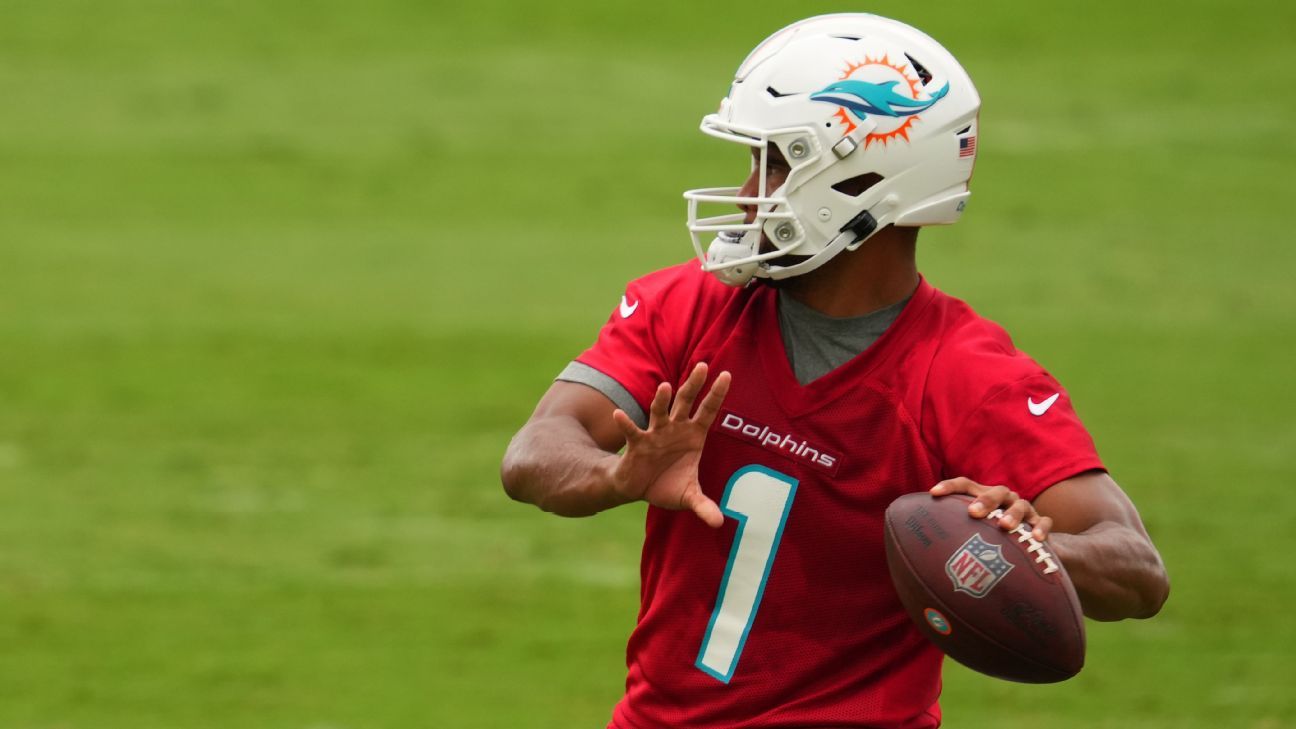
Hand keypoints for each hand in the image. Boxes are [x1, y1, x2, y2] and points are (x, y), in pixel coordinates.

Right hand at [609, 362, 730, 527]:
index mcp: (694, 435)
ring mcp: (656, 433)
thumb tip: (718, 523)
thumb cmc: (668, 485)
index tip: (727, 374)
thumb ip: (703, 506)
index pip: (708, 411)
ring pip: (660, 412)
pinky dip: (625, 424)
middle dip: (693, 385)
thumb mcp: (688, 497)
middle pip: (686, 402)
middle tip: (702, 365)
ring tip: (666, 387)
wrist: (640, 489)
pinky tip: (619, 415)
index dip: (717, 394)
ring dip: (662, 400)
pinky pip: (632, 432)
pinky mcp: (637, 444)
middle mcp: (676, 428)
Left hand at [930, 477, 1052, 541]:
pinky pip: (1043, 522)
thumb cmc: (989, 534)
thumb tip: (919, 550)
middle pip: (995, 492)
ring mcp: (1024, 509)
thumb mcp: (972, 530)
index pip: (965, 484)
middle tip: (973, 513)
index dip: (949, 486)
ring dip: (1012, 514)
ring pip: (1020, 505)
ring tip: (1004, 527)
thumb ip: (952, 532)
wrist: (1027, 539)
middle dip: (985, 500)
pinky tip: (1036, 539)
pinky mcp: (1039, 523)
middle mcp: (1004, 498)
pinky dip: (1040, 528)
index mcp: (984, 495)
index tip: (933, 493)